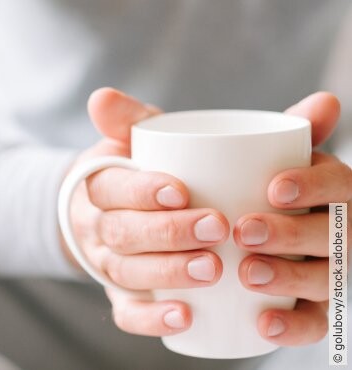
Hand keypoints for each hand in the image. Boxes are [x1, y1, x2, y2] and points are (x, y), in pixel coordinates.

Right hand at [61, 88, 228, 335]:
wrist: (115, 210)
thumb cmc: (137, 171)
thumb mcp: (133, 138)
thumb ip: (129, 117)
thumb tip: (100, 95)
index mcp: (99, 185)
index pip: (111, 187)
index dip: (141, 190)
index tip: (181, 189)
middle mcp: (99, 227)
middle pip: (123, 234)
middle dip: (167, 232)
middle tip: (216, 227)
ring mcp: (108, 264)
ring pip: (127, 273)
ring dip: (167, 272)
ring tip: (211, 268)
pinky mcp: (122, 296)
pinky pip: (127, 313)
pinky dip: (151, 318)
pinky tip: (184, 317)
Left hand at [234, 92, 351, 345]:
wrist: (255, 230)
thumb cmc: (269, 190)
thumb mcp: (280, 159)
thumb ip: (297, 133)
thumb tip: (326, 100)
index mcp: (333, 193)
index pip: (339, 186)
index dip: (314, 185)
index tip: (274, 187)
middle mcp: (339, 233)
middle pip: (333, 236)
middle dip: (293, 233)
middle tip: (245, 230)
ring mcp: (328, 272)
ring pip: (325, 280)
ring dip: (289, 278)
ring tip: (247, 272)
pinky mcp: (311, 308)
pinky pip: (314, 323)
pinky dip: (292, 327)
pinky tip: (262, 324)